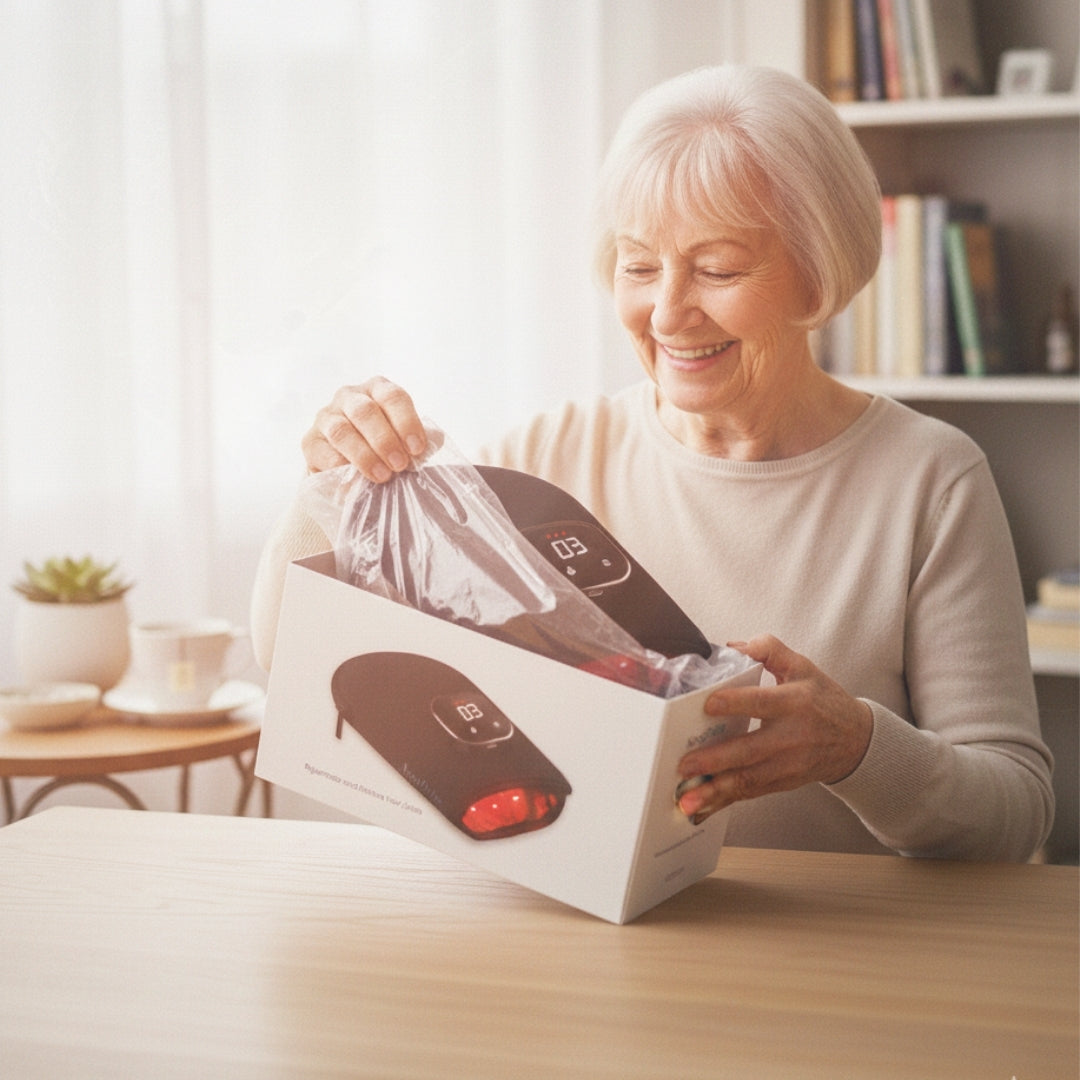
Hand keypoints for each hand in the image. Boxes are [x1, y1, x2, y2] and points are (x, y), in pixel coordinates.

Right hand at [301, 377, 427, 481]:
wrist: (347, 472)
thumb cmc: (383, 451)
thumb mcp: (403, 440)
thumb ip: (419, 439)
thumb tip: (436, 442)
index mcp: (377, 390)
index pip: (393, 396)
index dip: (406, 422)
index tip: (417, 449)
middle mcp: (349, 397)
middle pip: (366, 411)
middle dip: (385, 440)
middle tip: (400, 465)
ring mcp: (326, 417)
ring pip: (342, 430)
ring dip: (364, 455)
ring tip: (382, 476)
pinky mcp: (310, 441)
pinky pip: (323, 451)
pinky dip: (341, 467)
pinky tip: (355, 480)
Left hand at [676, 635, 872, 823]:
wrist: (856, 740)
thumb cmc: (823, 700)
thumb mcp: (802, 666)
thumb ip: (768, 649)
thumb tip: (731, 646)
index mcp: (795, 702)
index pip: (763, 702)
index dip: (736, 702)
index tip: (708, 705)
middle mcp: (791, 737)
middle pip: (750, 750)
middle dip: (716, 759)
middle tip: (685, 764)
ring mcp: (787, 765)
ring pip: (748, 780)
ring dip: (716, 791)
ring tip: (687, 798)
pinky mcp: (782, 783)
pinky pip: (750, 794)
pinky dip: (724, 801)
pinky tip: (702, 807)